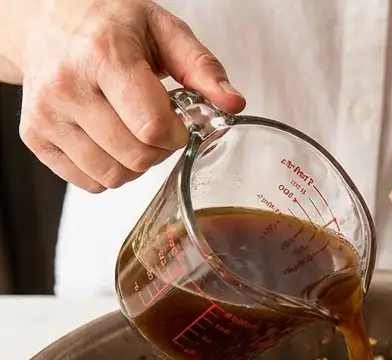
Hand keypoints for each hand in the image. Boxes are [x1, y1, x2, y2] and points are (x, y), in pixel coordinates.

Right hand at [16, 0, 243, 191]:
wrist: (48, 20)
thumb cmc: (108, 24)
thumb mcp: (162, 29)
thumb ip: (202, 68)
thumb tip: (233, 103)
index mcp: (102, 56)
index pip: (151, 127)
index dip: (177, 133)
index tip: (178, 120)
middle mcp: (66, 86)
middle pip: (135, 157)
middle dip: (159, 148)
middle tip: (155, 123)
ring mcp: (46, 115)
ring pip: (112, 176)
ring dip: (134, 163)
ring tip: (131, 129)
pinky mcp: (34, 137)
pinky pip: (88, 183)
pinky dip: (108, 170)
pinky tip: (108, 138)